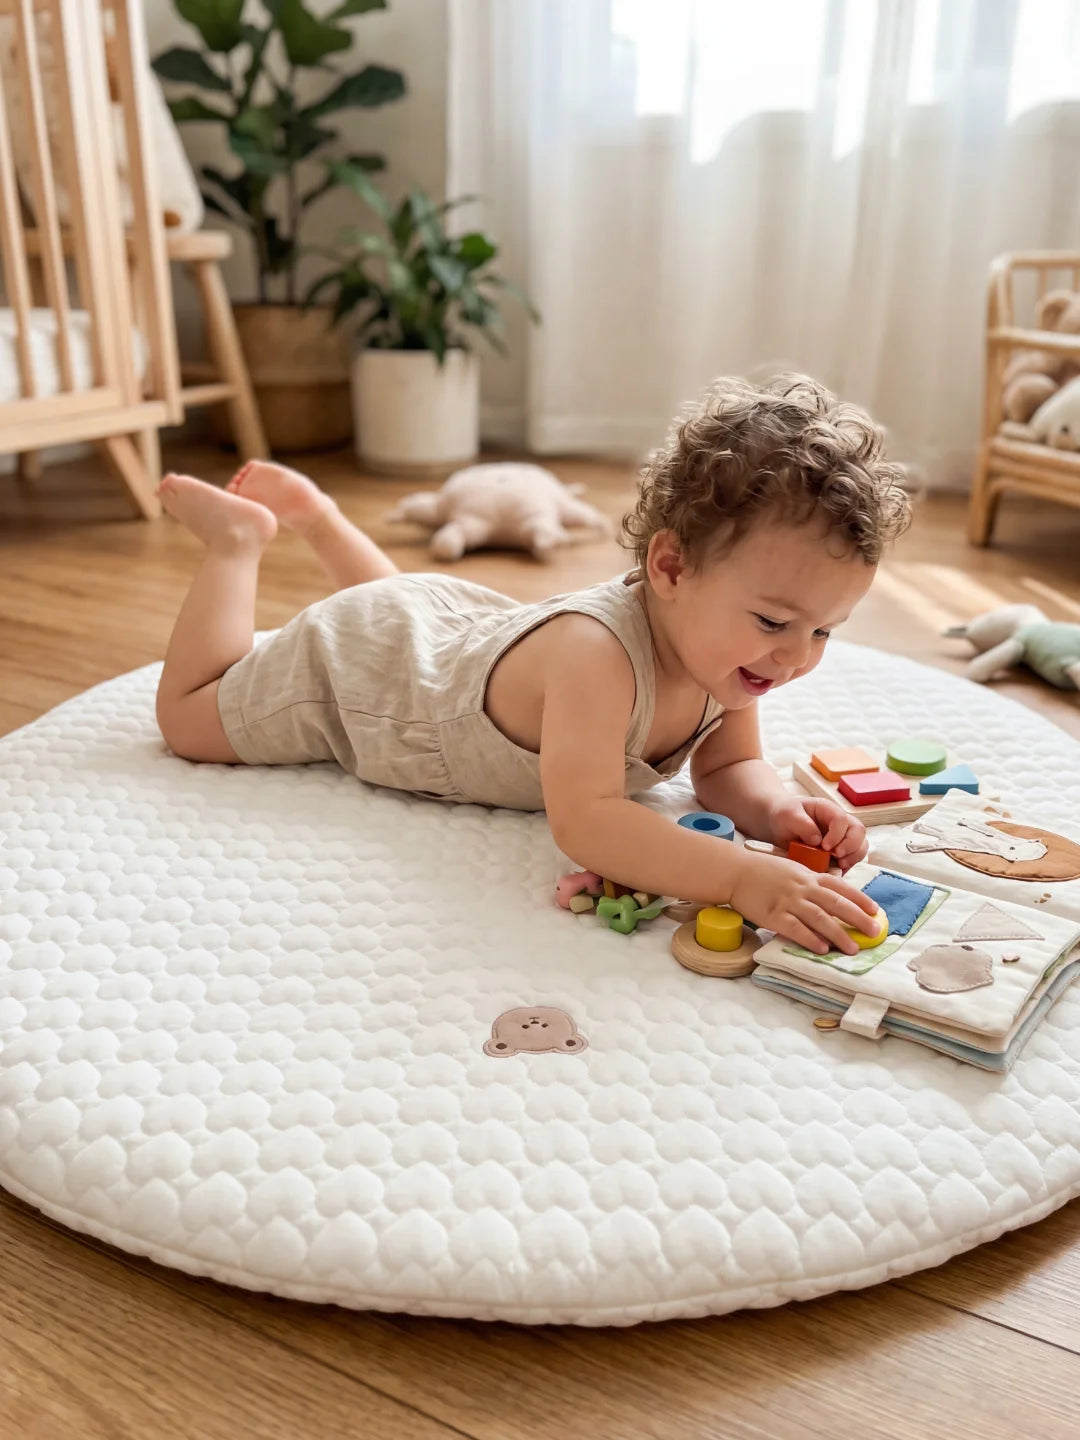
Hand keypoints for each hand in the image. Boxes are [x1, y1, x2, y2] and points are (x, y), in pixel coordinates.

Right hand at [730, 850, 879, 955]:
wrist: (736, 871)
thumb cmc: (763, 871)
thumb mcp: (792, 869)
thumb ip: (811, 881)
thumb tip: (832, 896)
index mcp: (809, 876)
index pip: (841, 887)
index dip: (860, 899)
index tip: (875, 911)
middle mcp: (803, 888)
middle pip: (836, 904)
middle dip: (858, 919)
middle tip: (874, 932)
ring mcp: (789, 901)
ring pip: (820, 918)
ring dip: (839, 934)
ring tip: (852, 948)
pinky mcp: (774, 915)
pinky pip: (796, 928)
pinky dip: (810, 939)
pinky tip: (822, 949)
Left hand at [767, 795, 867, 871]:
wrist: (778, 824)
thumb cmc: (784, 815)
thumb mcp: (787, 815)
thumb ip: (802, 824)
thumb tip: (817, 840)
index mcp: (827, 809)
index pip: (841, 819)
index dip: (837, 834)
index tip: (824, 846)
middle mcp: (839, 822)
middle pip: (859, 831)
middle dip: (851, 846)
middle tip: (837, 858)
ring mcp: (842, 836)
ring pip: (860, 846)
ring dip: (853, 858)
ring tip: (839, 866)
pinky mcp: (839, 850)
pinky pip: (852, 858)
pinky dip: (848, 866)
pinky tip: (835, 871)